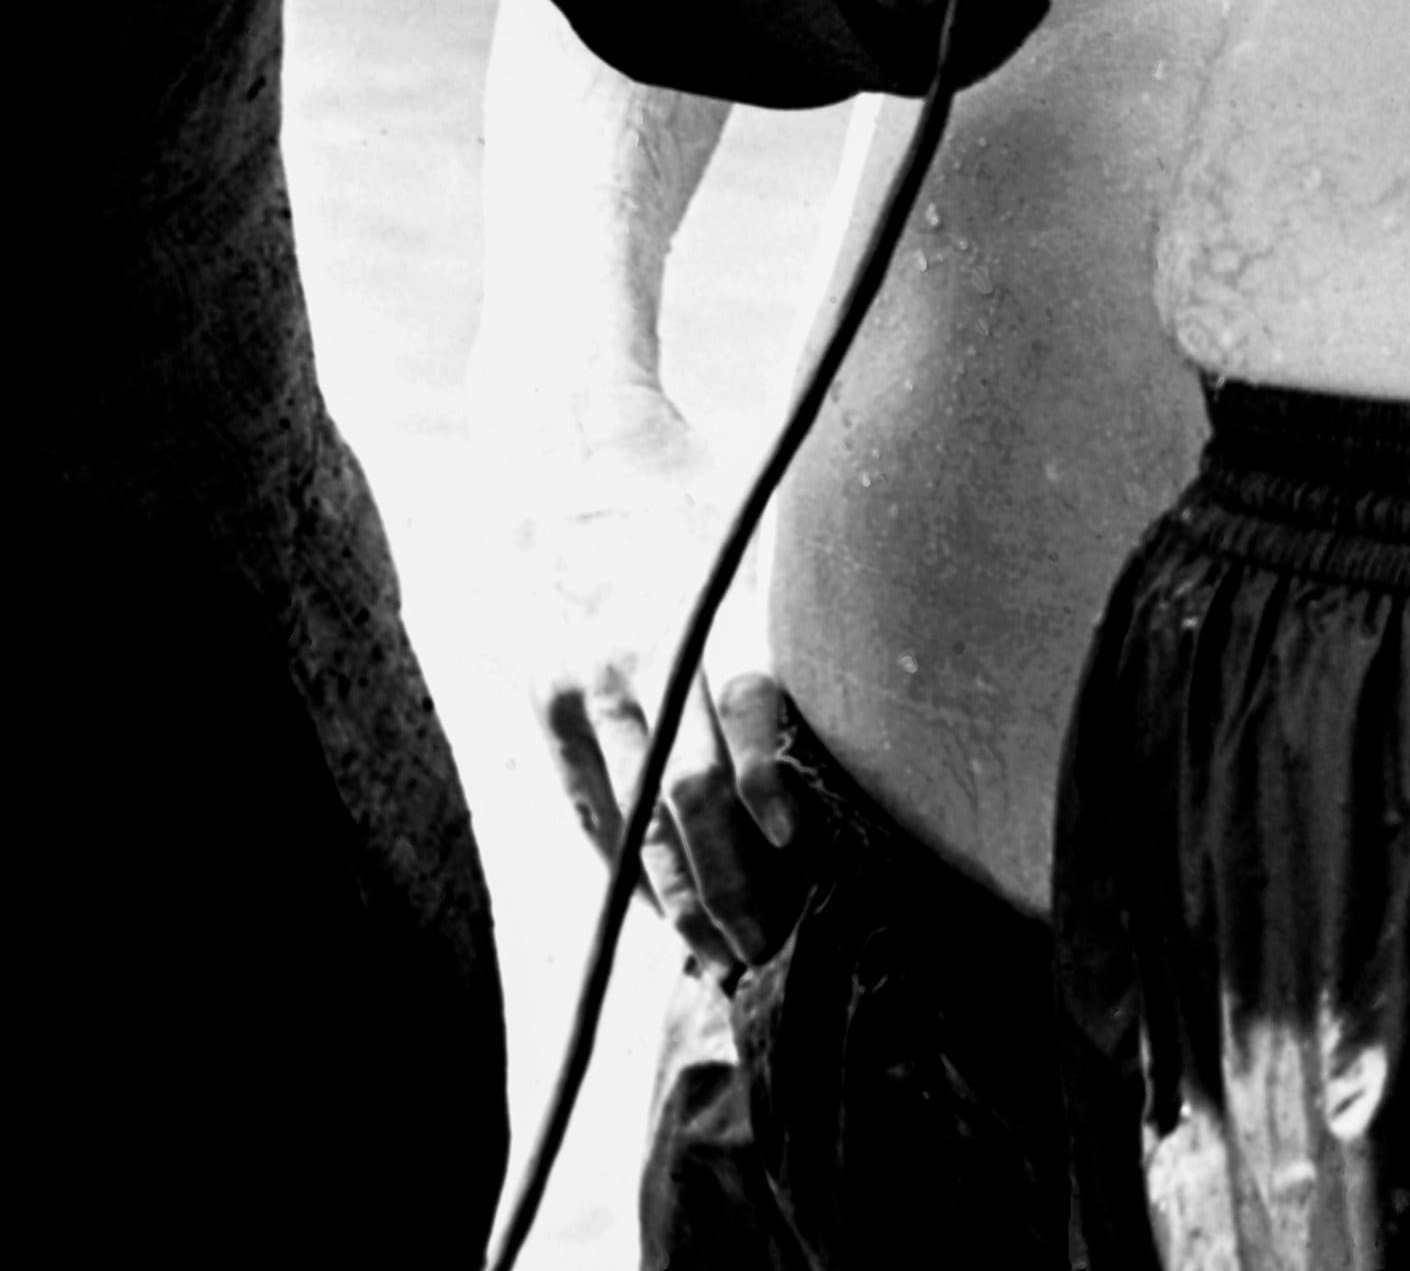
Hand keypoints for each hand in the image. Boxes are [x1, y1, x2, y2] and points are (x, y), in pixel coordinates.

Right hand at [492, 385, 813, 970]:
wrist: (572, 450)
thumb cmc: (693, 489)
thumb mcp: (756, 525)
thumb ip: (792, 614)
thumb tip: (867, 703)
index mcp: (694, 609)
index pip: (732, 720)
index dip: (768, 790)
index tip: (798, 846)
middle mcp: (633, 656)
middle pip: (686, 800)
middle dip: (735, 886)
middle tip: (778, 950)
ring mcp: (578, 686)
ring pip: (636, 825)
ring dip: (683, 903)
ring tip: (728, 958)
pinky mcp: (542, 702)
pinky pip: (590, 812)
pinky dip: (628, 872)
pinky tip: (665, 917)